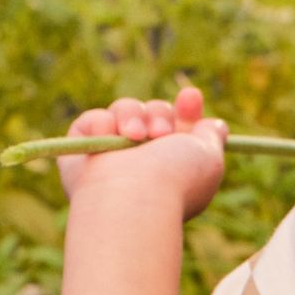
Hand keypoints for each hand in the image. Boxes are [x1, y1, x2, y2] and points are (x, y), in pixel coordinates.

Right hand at [55, 84, 227, 218]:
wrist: (135, 196)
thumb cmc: (176, 178)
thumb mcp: (210, 157)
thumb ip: (212, 136)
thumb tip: (214, 124)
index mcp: (170, 166)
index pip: (178, 128)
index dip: (186, 109)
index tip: (190, 97)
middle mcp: (140, 162)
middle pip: (152, 113)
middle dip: (160, 114)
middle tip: (161, 133)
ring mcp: (109, 157)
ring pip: (124, 110)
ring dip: (134, 117)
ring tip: (137, 136)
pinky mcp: (80, 152)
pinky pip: (91, 119)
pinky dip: (101, 123)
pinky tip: (111, 138)